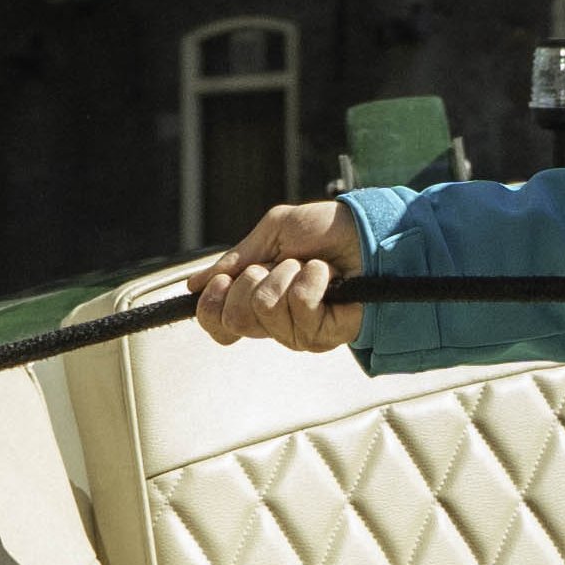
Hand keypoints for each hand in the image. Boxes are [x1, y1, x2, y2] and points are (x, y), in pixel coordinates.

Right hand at [191, 201, 368, 352]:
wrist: (370, 230)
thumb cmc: (328, 230)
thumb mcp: (273, 234)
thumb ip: (235, 260)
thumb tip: (194, 285)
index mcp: (258, 301)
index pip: (218, 324)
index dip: (212, 304)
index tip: (224, 280)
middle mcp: (275, 322)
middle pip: (235, 320)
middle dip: (253, 280)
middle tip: (281, 264)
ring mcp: (299, 332)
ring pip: (264, 309)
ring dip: (287, 274)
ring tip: (310, 266)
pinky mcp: (324, 334)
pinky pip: (298, 308)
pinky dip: (311, 280)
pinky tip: (327, 275)